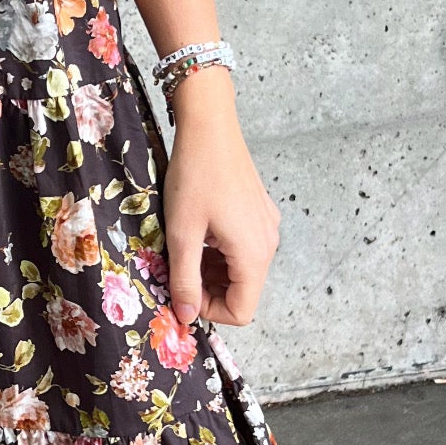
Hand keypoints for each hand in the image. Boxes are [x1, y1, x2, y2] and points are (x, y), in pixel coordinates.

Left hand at [160, 67, 280, 326]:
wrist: (210, 127)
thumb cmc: (195, 177)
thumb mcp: (182, 234)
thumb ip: (185, 280)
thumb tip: (186, 317)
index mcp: (253, 254)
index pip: (242, 311)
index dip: (209, 311)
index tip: (182, 293)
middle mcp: (268, 244)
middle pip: (243, 291)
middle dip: (209, 290)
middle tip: (177, 271)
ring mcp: (266, 226)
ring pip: (241, 269)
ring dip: (212, 270)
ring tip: (185, 248)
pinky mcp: (260, 212)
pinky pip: (243, 247)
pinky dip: (220, 251)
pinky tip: (199, 230)